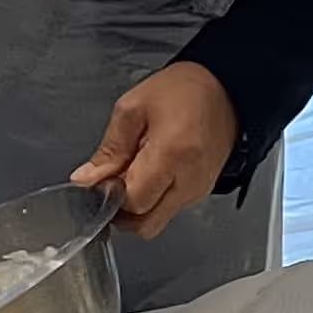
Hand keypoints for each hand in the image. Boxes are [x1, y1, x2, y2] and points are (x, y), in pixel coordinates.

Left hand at [72, 61, 239, 236]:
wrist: (226, 88)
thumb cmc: (184, 90)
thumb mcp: (133, 109)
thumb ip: (109, 150)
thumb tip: (86, 179)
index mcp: (172, 154)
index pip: (134, 202)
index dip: (111, 195)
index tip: (103, 179)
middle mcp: (190, 179)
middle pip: (145, 224)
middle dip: (122, 212)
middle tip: (113, 184)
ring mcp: (199, 189)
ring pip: (157, 220)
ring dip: (139, 205)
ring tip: (136, 171)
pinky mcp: (203, 191)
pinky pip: (170, 208)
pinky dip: (154, 199)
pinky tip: (152, 172)